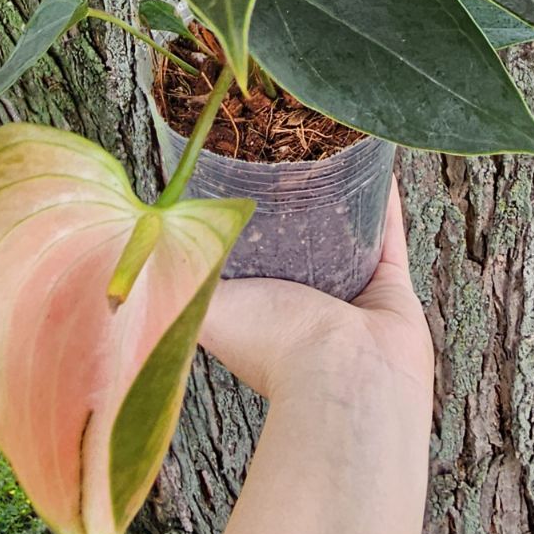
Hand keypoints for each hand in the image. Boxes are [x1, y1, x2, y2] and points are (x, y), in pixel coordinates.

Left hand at [200, 179, 433, 408]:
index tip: (234, 180)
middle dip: (294, 207)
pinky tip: (375, 164)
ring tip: (330, 157)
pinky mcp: (390, 287)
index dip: (243, 223)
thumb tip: (143, 253)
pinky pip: (387, 232)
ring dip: (342, 200)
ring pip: (348, 236)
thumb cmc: (273, 347)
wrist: (345, 376)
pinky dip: (384, 199)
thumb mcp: (210, 307)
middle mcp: (307, 305)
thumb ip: (181, 278)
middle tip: (284, 161)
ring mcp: (352, 296)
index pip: (250, 260)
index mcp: (262, 311)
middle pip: (300, 245)